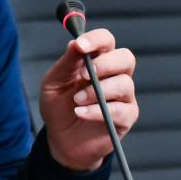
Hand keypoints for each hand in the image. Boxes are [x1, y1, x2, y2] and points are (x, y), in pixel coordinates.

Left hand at [39, 28, 138, 171]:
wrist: (61, 140)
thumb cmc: (59, 107)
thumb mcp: (54, 83)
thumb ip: (66, 63)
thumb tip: (76, 42)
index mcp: (97, 61)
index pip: (106, 41)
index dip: (96, 40)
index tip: (81, 45)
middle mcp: (114, 75)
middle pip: (125, 58)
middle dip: (105, 64)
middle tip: (84, 75)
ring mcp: (123, 96)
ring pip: (125, 83)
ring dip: (97, 91)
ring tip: (77, 101)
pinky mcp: (126, 117)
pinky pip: (121, 110)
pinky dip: (97, 111)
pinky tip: (81, 113)